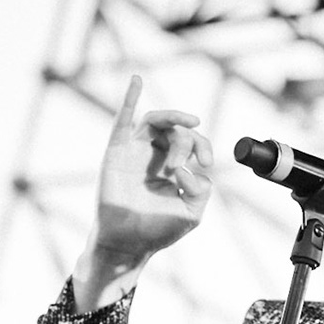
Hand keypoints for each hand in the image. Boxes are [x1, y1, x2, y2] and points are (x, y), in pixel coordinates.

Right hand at [74, 76, 213, 309]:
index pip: (192, 141)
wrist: (127, 243)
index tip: (206, 162)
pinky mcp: (117, 152)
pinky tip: (136, 80)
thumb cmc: (157, 230)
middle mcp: (154, 155)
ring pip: (155, 121)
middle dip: (188, 142)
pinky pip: (122, 121)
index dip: (203, 145)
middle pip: (176, 130)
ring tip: (190, 121)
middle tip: (191, 162)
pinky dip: (129, 98)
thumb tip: (191, 170)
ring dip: (174, 119)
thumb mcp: (192, 213)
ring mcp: (135, 151)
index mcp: (173, 166)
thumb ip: (202, 191)